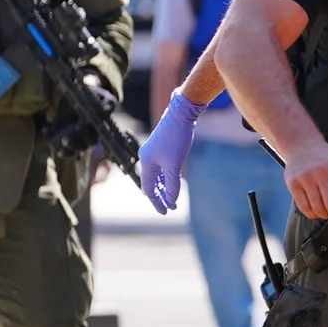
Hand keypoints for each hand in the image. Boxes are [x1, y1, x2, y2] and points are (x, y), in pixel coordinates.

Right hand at [138, 92, 199, 212]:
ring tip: (173, 199)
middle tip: (171, 208)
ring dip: (164, 187)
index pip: (149, 189)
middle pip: (151, 183)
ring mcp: (154, 152)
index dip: (157, 201)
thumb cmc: (176, 139)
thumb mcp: (175, 165)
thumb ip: (172, 184)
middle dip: (161, 196)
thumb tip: (171, 200)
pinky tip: (173, 182)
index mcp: (146, 162)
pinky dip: (167, 177)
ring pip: (157, 175)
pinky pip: (162, 167)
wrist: (181, 114)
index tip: (165, 212)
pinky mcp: (162, 147)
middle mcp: (147, 157)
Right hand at [283, 137, 327, 219]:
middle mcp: (321, 172)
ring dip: (324, 215)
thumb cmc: (326, 158)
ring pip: (318, 208)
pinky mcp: (293, 184)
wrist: (302, 146)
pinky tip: (314, 210)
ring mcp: (306, 178)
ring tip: (326, 212)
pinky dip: (311, 214)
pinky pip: (304, 207)